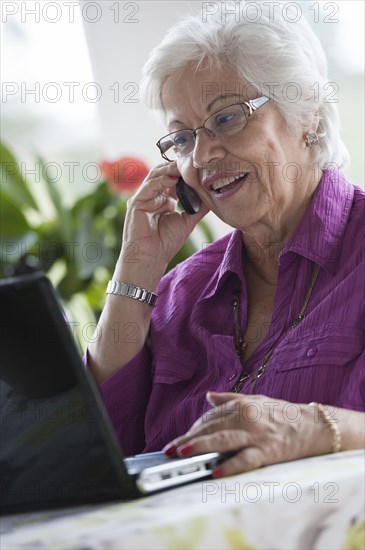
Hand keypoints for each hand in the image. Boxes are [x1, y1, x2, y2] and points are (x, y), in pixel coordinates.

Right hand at [121, 162, 208, 269]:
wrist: (151, 258)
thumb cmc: (165, 243)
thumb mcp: (187, 221)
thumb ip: (198, 207)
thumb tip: (212, 195)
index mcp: (162, 199)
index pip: (172, 178)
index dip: (184, 172)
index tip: (199, 167)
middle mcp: (152, 196)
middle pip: (163, 172)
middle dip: (177, 166)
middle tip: (193, 162)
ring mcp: (143, 198)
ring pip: (156, 175)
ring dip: (170, 169)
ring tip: (184, 166)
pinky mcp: (136, 202)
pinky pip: (149, 186)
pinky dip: (161, 180)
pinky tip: (173, 179)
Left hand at [163, 393, 332, 476]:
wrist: (313, 426)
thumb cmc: (283, 413)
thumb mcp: (256, 400)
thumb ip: (230, 399)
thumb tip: (209, 396)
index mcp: (241, 406)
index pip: (211, 417)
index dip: (194, 429)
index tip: (181, 439)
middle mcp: (246, 417)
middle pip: (211, 428)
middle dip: (189, 439)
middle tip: (171, 449)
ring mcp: (255, 434)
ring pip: (222, 439)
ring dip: (200, 446)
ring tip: (182, 454)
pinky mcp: (266, 451)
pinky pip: (245, 459)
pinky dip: (230, 466)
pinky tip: (216, 472)